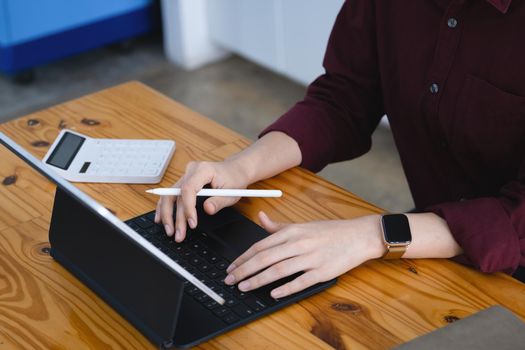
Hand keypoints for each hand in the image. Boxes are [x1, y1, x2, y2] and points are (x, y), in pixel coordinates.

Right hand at [155, 159, 249, 241]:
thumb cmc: (234, 178)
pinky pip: (171, 193)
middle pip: (175, 193)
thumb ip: (219, 201)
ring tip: (169, 230)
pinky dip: (166, 207)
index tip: (192, 223)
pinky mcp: (184, 181)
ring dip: (167, 214)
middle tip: (177, 234)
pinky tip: (161, 218)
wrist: (234, 169)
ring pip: (170, 194)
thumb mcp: (232, 192)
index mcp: (203, 170)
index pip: (188, 188)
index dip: (188, 207)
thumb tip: (207, 209)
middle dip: (174, 216)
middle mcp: (191, 170)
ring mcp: (186, 175)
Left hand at [224, 212, 384, 298]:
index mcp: (292, 231)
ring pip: (278, 270)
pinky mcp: (322, 272)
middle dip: (244, 270)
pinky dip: (285, 288)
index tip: (231, 267)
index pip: (261, 246)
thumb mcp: (302, 225)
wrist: (358, 236)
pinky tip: (272, 293)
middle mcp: (299, 243)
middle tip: (230, 280)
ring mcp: (310, 258)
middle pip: (265, 258)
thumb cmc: (329, 232)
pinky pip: (300, 281)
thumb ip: (278, 226)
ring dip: (258, 280)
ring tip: (244, 287)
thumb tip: (260, 217)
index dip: (243, 258)